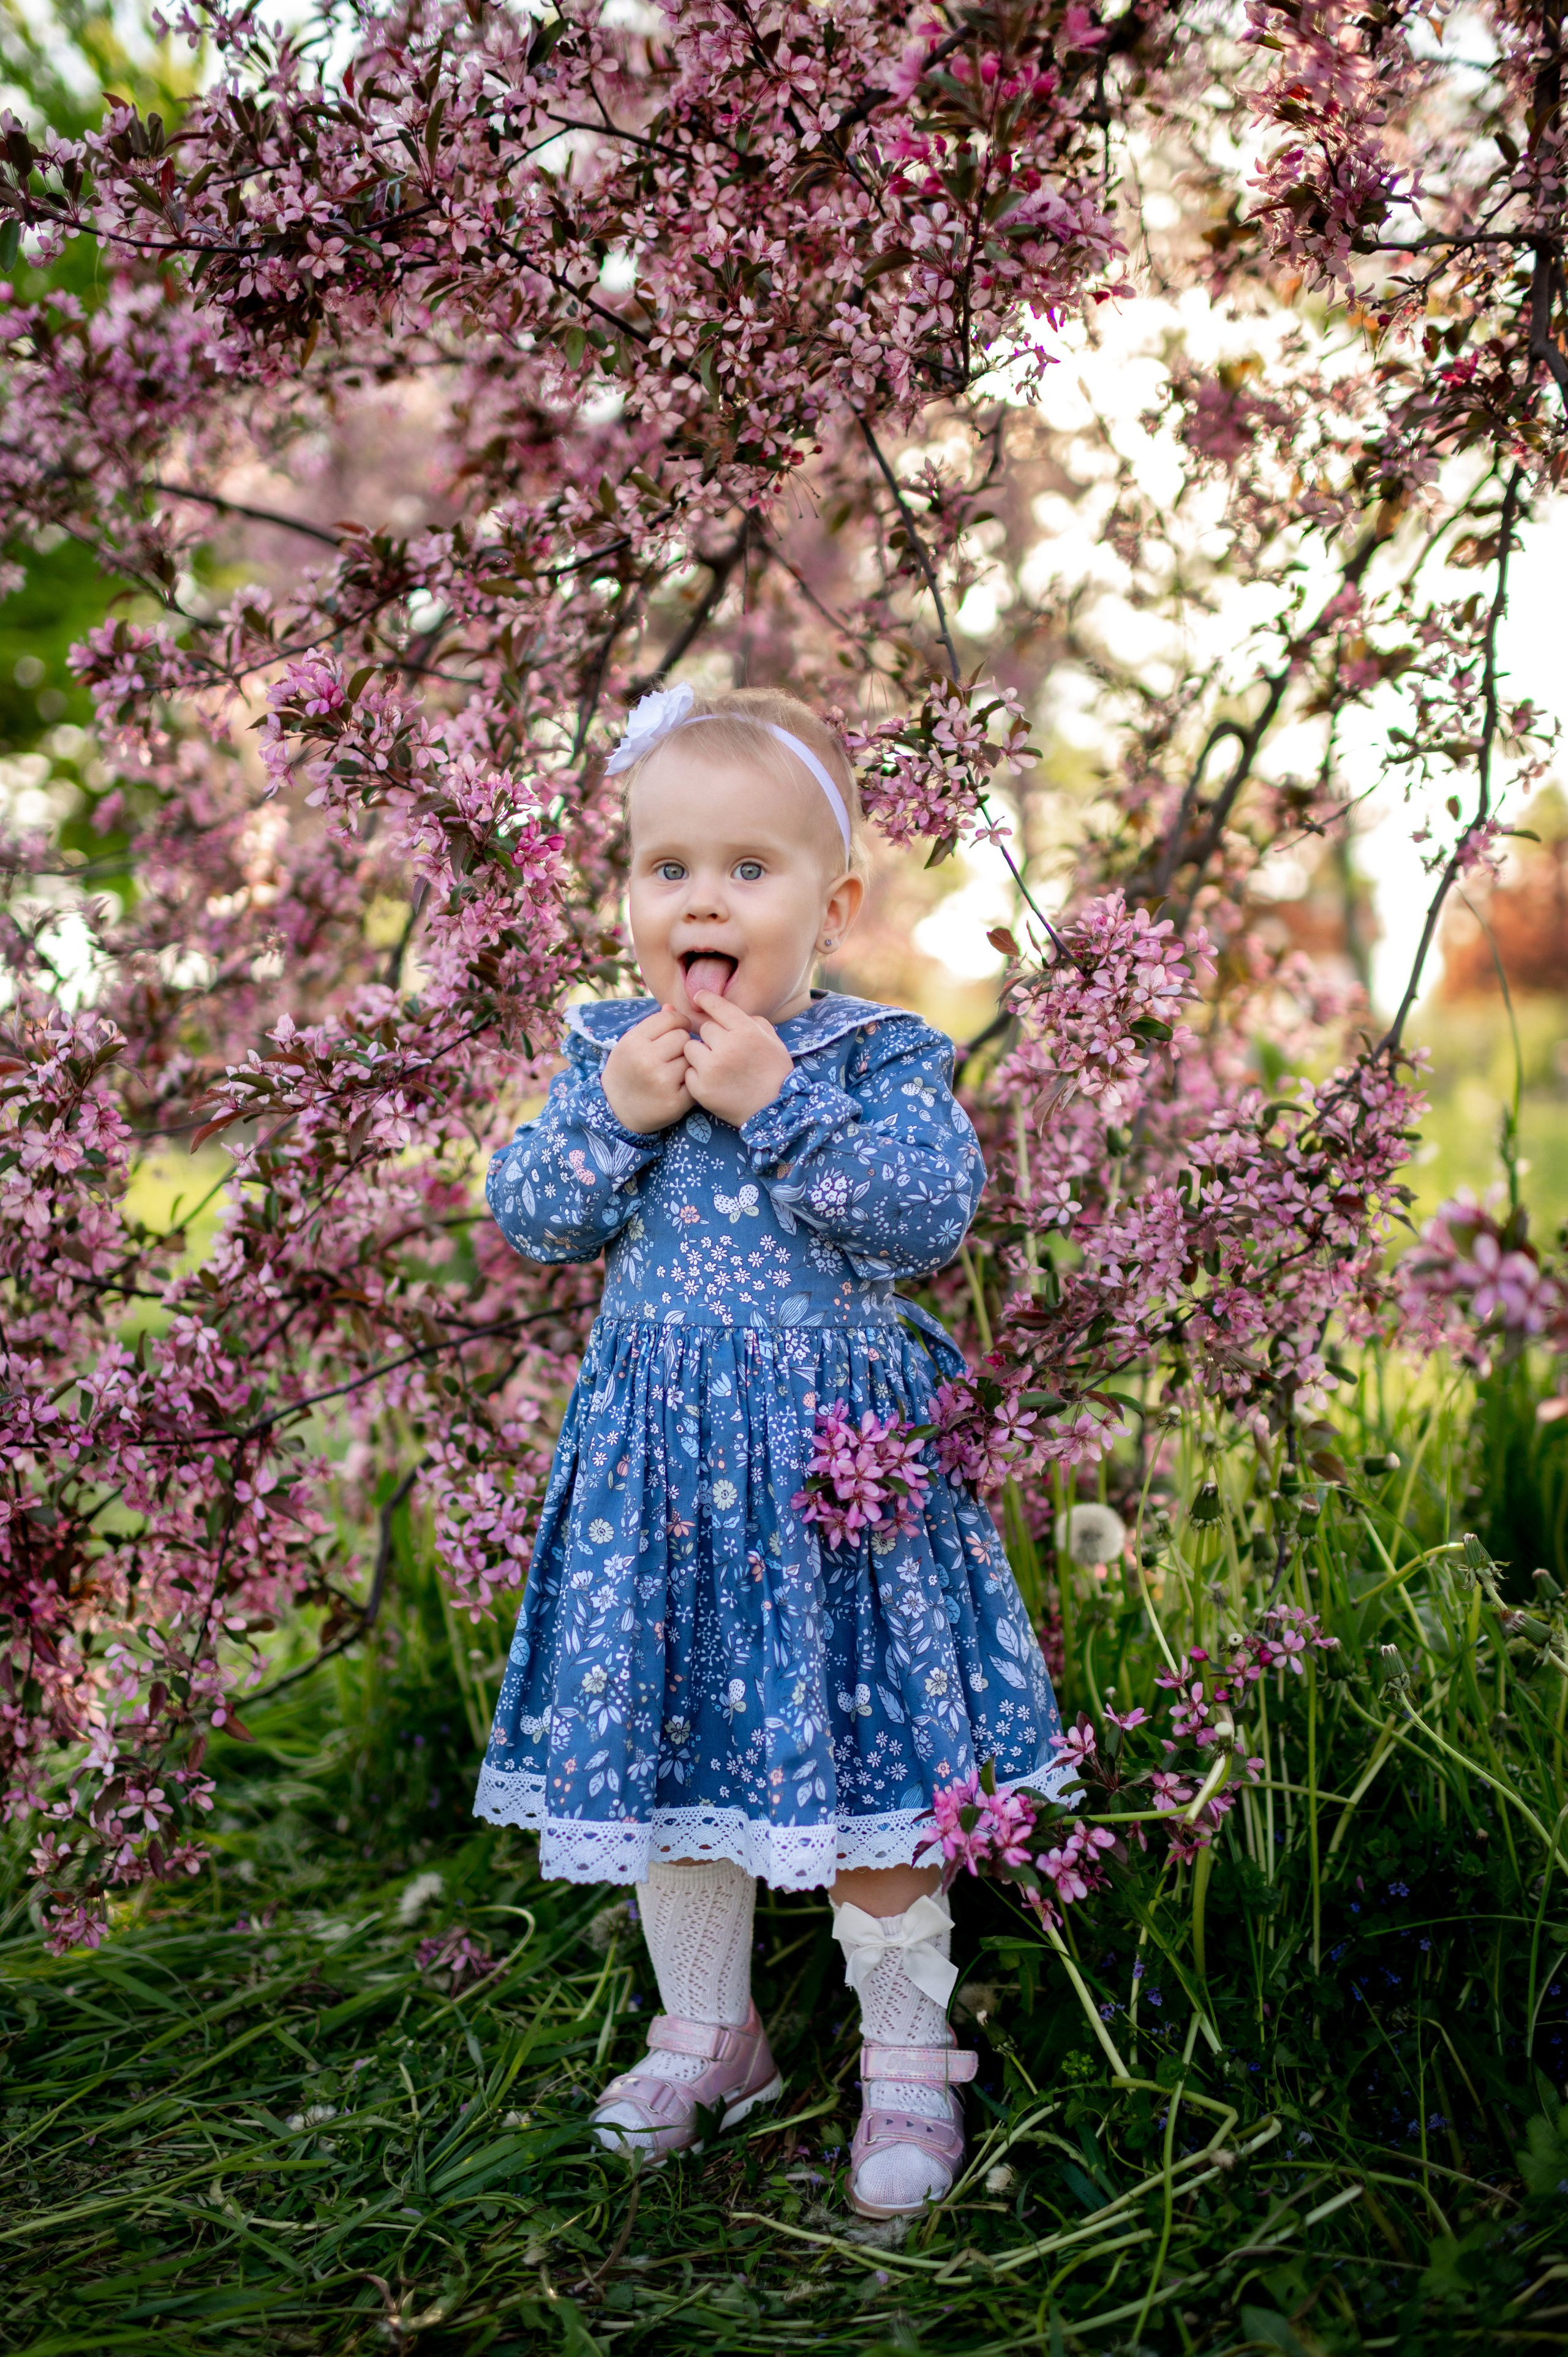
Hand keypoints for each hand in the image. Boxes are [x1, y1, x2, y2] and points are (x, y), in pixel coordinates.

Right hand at [601, 1006, 694, 1133]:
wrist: (617, 1111)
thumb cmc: (627, 1071)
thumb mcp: (630, 1044)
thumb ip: (652, 1025)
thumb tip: (673, 1006)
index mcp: (633, 1042)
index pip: (669, 1018)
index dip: (678, 1021)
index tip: (678, 1029)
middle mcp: (646, 1060)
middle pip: (683, 1036)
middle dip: (682, 1043)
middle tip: (673, 1053)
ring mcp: (662, 1082)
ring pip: (691, 1057)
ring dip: (687, 1061)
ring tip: (674, 1069)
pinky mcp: (676, 1101)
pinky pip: (695, 1079)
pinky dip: (690, 1081)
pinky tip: (679, 1084)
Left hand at [683, 992, 794, 1125]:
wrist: (774, 1110)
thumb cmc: (775, 1073)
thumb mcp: (772, 1040)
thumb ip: (752, 1021)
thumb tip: (727, 1011)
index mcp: (746, 1031)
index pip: (717, 1006)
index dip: (706, 999)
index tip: (698, 997)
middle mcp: (727, 1047)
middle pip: (704, 1028)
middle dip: (711, 1037)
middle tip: (722, 1049)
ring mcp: (712, 1068)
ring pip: (690, 1047)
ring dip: (699, 1053)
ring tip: (714, 1065)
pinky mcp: (701, 1088)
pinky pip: (688, 1070)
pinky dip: (696, 1074)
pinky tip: (711, 1080)